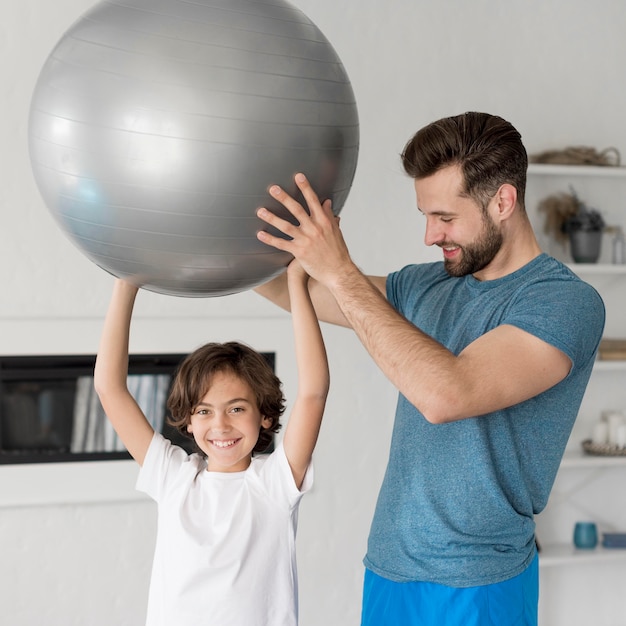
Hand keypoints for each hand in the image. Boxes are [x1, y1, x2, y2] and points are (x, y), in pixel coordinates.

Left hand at [256, 173, 352, 288]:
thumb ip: (329, 215)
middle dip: (284, 198)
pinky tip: (260, 234)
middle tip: (273, 188)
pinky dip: (270, 239)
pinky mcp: (299, 252)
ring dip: (272, 218)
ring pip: (285, 225)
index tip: (298, 176)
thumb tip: (326, 202)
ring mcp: (306, 240)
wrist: (339, 272)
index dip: (305, 187)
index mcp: (324, 221)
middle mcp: (314, 228)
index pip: (313, 200)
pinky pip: (282, 244)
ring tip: (260, 211)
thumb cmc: (338, 252)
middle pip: (296, 209)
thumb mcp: (336, 231)